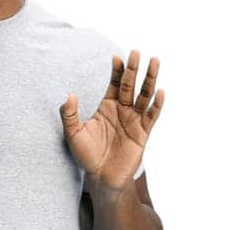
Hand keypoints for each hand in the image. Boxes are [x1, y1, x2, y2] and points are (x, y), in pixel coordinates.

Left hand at [59, 49, 162, 188]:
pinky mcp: (143, 133)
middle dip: (133, 69)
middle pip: (130, 85)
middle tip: (136, 52)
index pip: (114, 83)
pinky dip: (156, 104)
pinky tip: (160, 92)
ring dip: (149, 79)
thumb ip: (69, 114)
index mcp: (107, 106)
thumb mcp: (73, 134)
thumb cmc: (87, 156)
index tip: (117, 57)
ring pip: (144, 95)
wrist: (100, 177)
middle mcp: (123, 110)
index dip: (116, 70)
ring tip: (154, 61)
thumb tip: (69, 96)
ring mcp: (134, 120)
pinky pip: (151, 116)